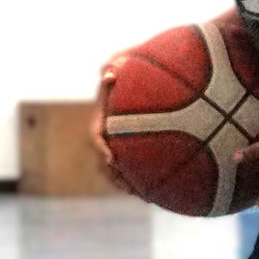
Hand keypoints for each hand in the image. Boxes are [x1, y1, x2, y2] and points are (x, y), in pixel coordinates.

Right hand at [90, 60, 136, 195]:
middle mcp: (109, 135)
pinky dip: (145, 181)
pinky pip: (138, 169)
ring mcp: (121, 144)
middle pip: (106, 161)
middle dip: (116, 176)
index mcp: (103, 118)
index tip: (112, 158)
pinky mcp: (135, 151)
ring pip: (120, 170)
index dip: (102, 148)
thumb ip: (117, 64)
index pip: (97, 135)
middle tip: (129, 188)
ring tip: (145, 197)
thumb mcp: (124, 61)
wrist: (149, 75)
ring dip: (129, 184)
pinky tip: (161, 192)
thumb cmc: (134, 66)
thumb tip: (109, 74)